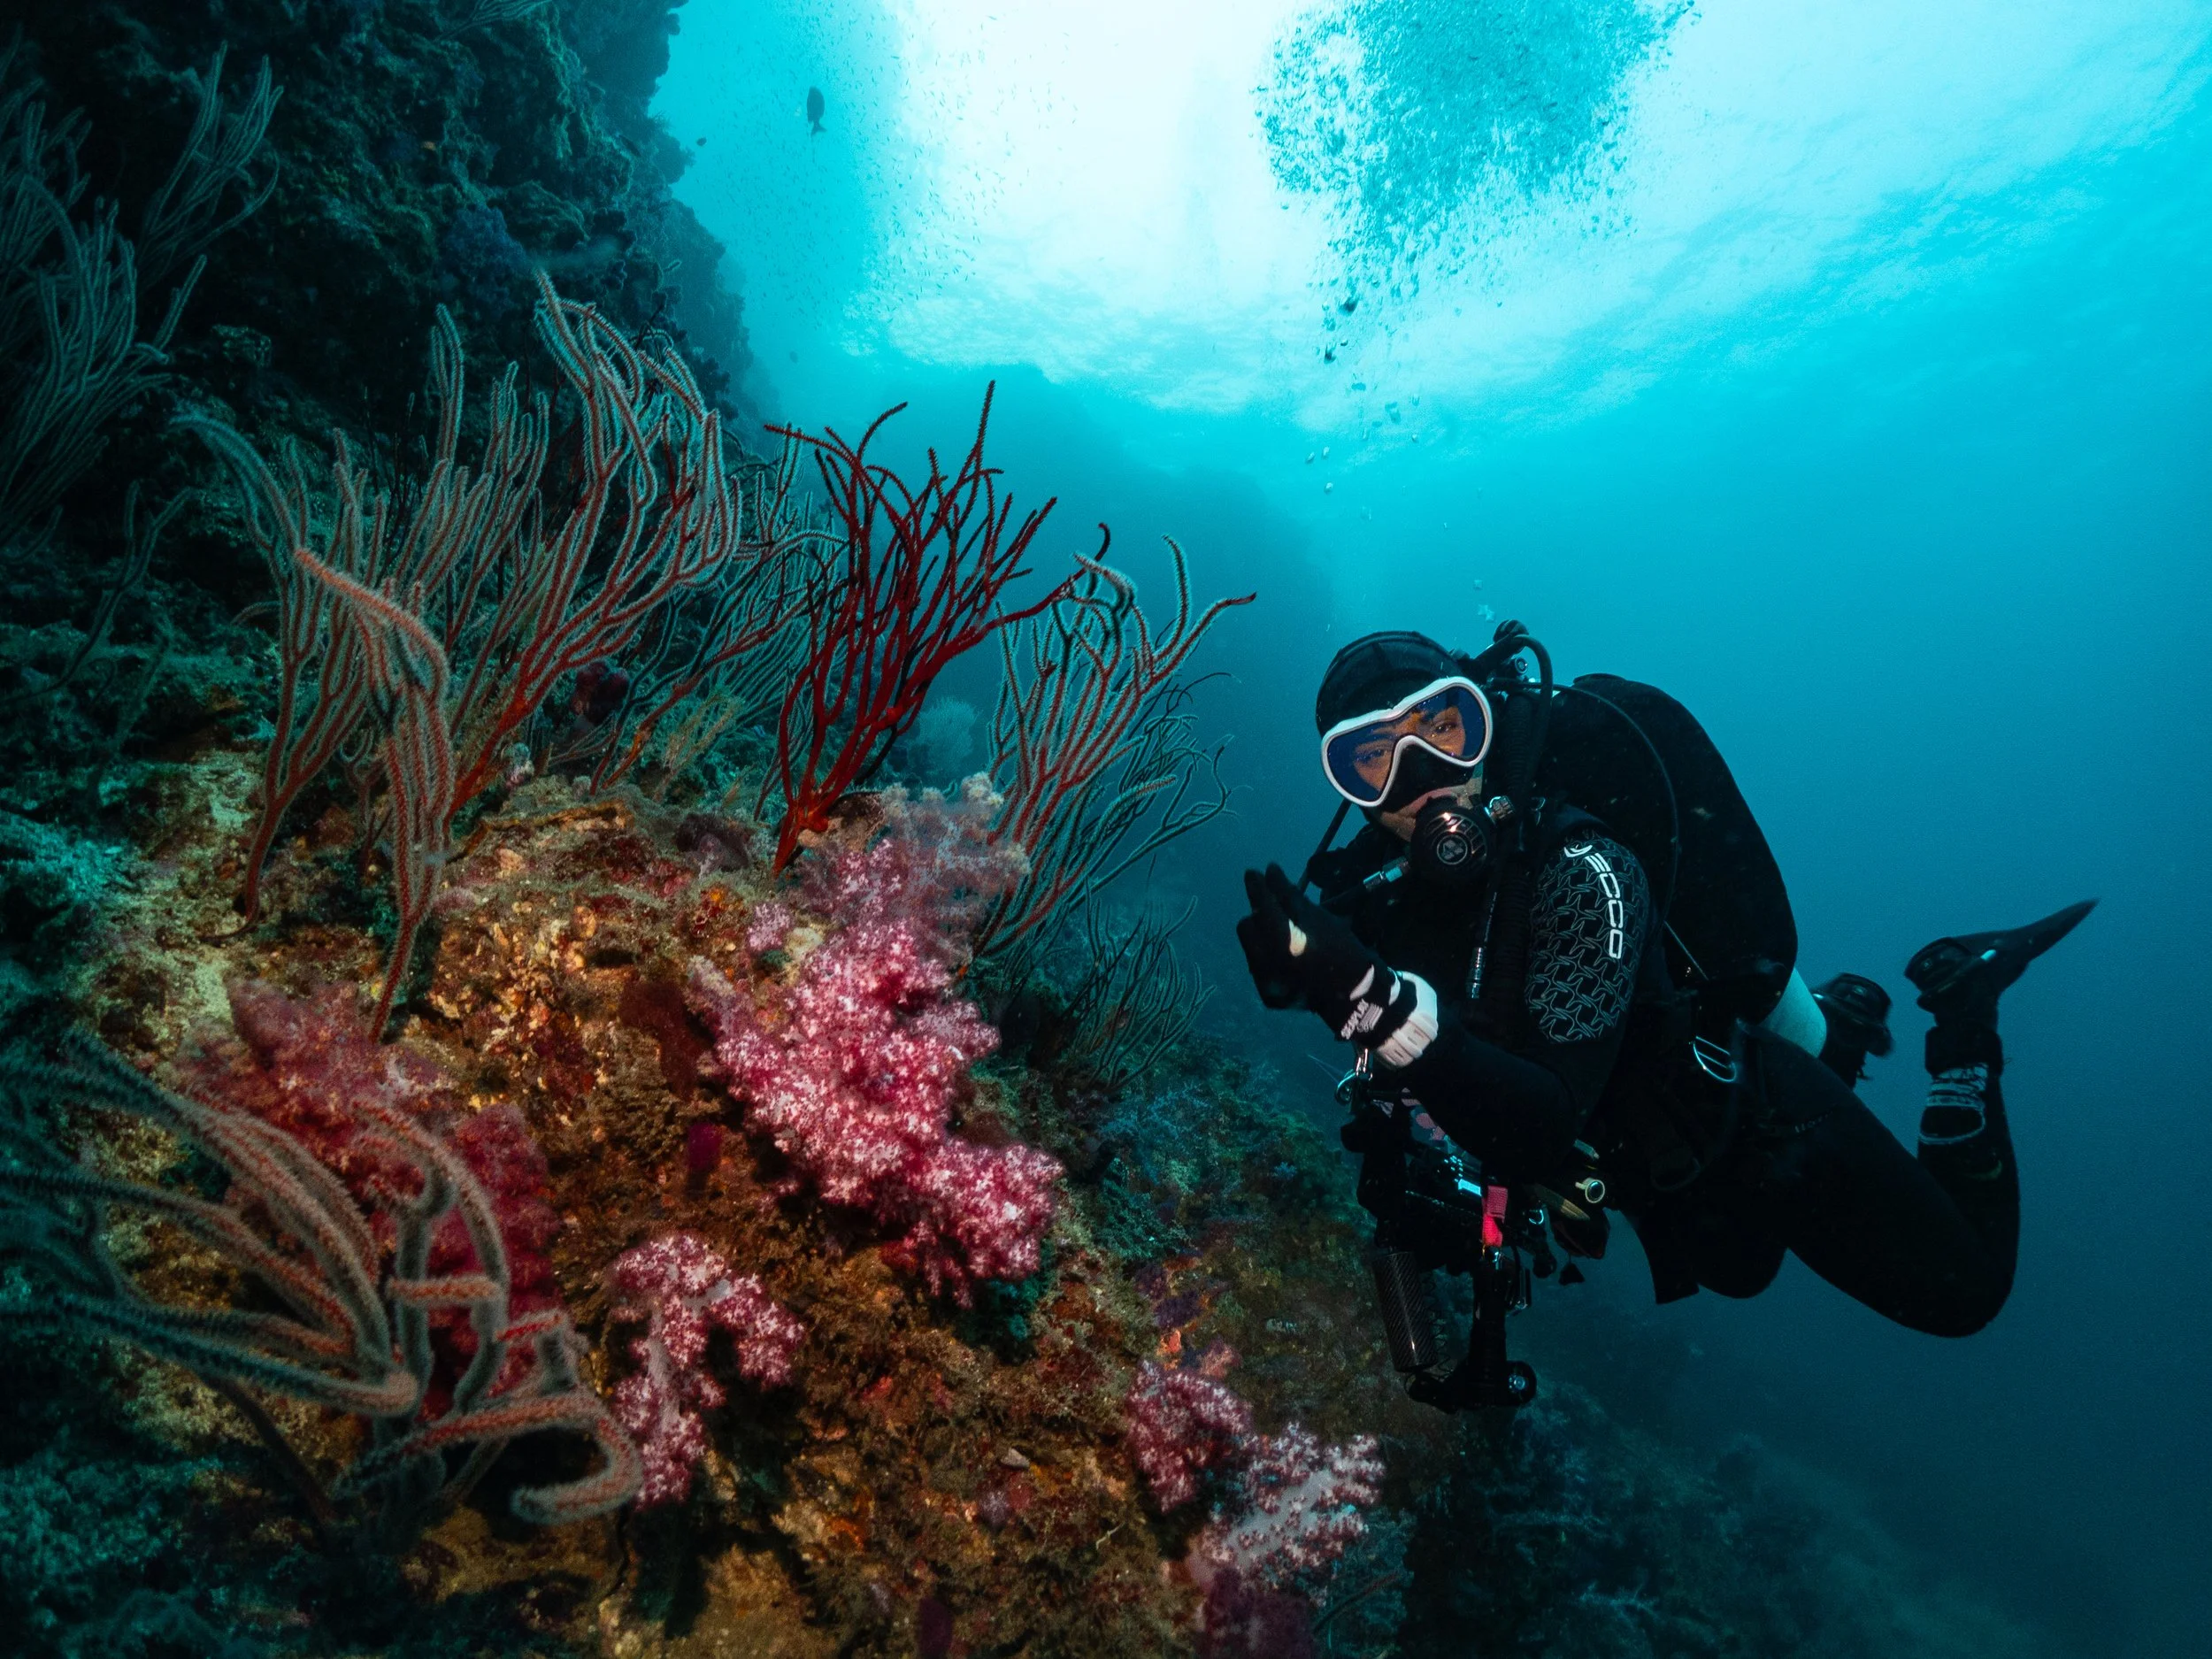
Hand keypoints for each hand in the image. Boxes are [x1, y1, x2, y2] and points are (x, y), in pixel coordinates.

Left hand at [1236, 864, 1406, 1042]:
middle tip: (1274, 909)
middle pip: (1247, 925)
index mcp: (1287, 941)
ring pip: (1250, 946)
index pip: (1262, 904)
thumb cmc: (1342, 950)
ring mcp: (1267, 983)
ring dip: (1261, 935)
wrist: (1356, 997)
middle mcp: (1270, 964)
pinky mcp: (1268, 995)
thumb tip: (1269, 871)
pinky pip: (1257, 966)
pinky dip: (1268, 956)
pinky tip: (1287, 956)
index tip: (1253, 872)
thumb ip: (1290, 895)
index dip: (1257, 886)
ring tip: (1283, 934)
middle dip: (1258, 914)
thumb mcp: (1320, 918)